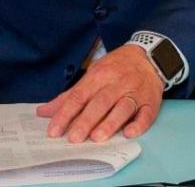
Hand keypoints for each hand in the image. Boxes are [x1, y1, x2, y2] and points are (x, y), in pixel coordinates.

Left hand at [37, 44, 163, 141]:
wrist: (149, 57)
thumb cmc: (117, 68)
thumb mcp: (93, 74)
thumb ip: (69, 95)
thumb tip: (43, 112)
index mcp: (100, 75)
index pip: (79, 95)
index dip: (66, 113)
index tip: (54, 131)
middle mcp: (118, 83)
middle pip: (100, 102)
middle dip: (86, 120)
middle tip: (74, 138)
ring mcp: (136, 92)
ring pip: (123, 107)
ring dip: (111, 122)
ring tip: (97, 137)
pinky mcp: (151, 101)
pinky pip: (146, 114)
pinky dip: (139, 124)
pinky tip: (129, 133)